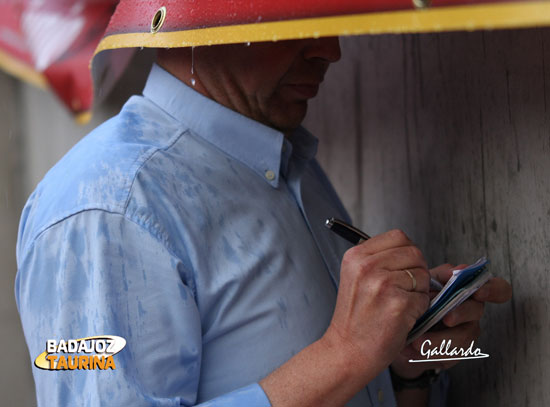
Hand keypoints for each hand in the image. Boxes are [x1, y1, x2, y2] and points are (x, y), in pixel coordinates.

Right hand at [323, 229, 430, 380]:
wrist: (347, 351)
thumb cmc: (356, 318)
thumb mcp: (355, 277)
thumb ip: (377, 259)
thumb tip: (409, 248)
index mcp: (356, 256)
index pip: (398, 236)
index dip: (407, 253)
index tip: (401, 269)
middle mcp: (367, 266)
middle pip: (414, 253)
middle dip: (417, 272)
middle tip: (404, 290)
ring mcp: (383, 284)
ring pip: (423, 275)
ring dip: (419, 291)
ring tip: (399, 305)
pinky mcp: (398, 303)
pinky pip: (425, 298)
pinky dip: (419, 309)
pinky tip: (401, 317)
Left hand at [390, 263, 512, 378]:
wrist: (403, 326)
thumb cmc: (419, 299)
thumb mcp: (426, 283)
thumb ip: (442, 276)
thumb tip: (458, 270)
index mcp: (469, 290)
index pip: (498, 289)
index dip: (494, 290)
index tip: (479, 292)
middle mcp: (472, 312)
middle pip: (477, 311)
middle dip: (461, 313)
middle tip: (446, 318)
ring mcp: (466, 333)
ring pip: (462, 338)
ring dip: (439, 340)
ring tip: (417, 341)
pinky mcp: (455, 353)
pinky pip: (449, 355)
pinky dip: (428, 352)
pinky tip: (412, 348)